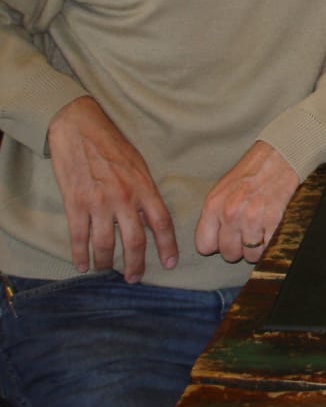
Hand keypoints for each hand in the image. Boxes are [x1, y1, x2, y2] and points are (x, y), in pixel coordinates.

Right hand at [46, 96, 177, 282]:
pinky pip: (79, 236)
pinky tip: (82, 265)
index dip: (167, 246)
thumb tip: (149, 222)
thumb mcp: (139, 167)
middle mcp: (124, 198)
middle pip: (134, 240)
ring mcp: (98, 202)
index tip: (170, 263)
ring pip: (105, 243)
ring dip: (106, 262)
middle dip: (135, 264)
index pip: (162, 223)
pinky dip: (80, 254)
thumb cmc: (113, 146)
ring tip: (106, 271)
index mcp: (144, 187)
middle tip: (133, 278)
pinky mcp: (75, 203)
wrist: (81, 128)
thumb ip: (145, 194)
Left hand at [195, 141, 298, 263]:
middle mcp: (230, 214)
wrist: (279, 158)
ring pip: (249, 255)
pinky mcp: (274, 222)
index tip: (225, 238)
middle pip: (228, 253)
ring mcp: (253, 219)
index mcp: (213, 206)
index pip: (204, 245)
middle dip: (238, 248)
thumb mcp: (222, 190)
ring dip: (255, 248)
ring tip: (260, 233)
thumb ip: (214, 215)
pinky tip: (270, 232)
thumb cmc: (251, 173)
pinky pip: (267, 249)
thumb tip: (213, 241)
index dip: (216, 245)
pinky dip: (270, 245)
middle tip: (245, 236)